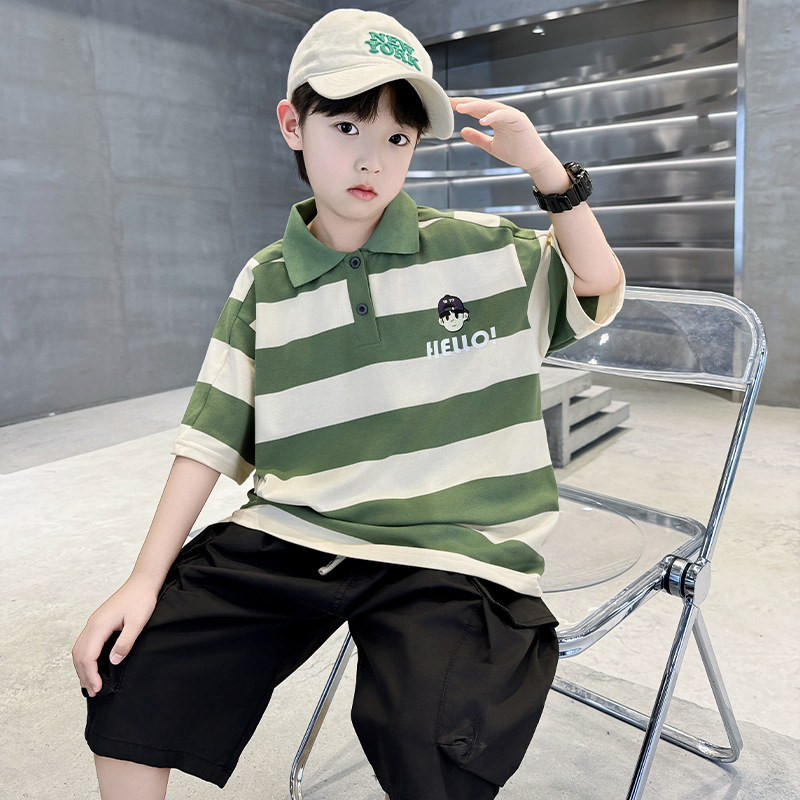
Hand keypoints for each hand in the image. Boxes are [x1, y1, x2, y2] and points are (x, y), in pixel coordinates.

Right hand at [72, 573, 158, 697]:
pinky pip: (84, 643)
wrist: (142, 582)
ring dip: (82, 668)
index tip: (98, 688)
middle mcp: (92, 624)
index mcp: (99, 625)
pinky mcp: (98, 621)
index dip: (91, 675)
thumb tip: (113, 662)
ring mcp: (93, 622)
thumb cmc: (141, 599)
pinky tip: (92, 664)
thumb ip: (125, 642)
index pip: (88, 656)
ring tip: (89, 683)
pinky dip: (84, 657)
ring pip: (79, 649)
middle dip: (84, 675)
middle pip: (79, 655)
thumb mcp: (137, 622)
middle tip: (93, 692)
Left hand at [450, 97, 559, 178]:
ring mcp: (511, 115)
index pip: (476, 110)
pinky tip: (482, 121)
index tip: (448, 105)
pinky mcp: (520, 120)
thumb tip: (462, 131)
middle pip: (481, 105)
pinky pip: (505, 115)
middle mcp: (503, 114)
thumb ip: (477, 138)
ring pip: (491, 107)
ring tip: (460, 108)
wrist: (533, 161)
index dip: (463, 107)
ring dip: (475, 107)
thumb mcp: (491, 146)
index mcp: (495, 118)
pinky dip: (493, 116)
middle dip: (465, 103)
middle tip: (450, 102)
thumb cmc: (515, 153)